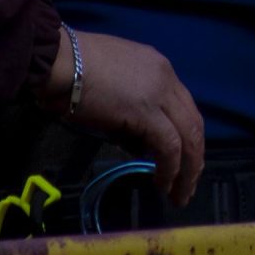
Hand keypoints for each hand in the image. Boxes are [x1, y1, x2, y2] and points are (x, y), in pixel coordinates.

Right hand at [39, 28, 204, 205]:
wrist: (59, 60)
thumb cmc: (74, 70)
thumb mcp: (114, 83)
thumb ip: (132, 107)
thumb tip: (138, 140)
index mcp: (159, 68)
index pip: (184, 106)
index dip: (187, 136)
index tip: (184, 160)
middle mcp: (166, 78)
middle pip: (194, 123)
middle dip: (195, 158)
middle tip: (188, 185)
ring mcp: (159, 93)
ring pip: (189, 136)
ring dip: (188, 169)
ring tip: (179, 194)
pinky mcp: (146, 112)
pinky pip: (169, 145)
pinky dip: (170, 168)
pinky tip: (162, 184)